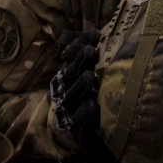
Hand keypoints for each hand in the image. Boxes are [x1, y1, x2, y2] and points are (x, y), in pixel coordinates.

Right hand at [49, 29, 100, 149]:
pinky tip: (91, 104)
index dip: (80, 45)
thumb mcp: (82, 77)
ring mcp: (67, 107)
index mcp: (67, 75)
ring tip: (88, 76)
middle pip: (71, 73)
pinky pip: (77, 119)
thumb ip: (87, 59)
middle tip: (90, 50)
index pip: (72, 57)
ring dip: (80, 85)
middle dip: (79, 61)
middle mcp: (64, 88)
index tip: (93, 34)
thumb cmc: (81, 98)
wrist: (69, 130)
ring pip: (72, 94)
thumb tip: (97, 32)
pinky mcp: (72, 125)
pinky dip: (83, 112)